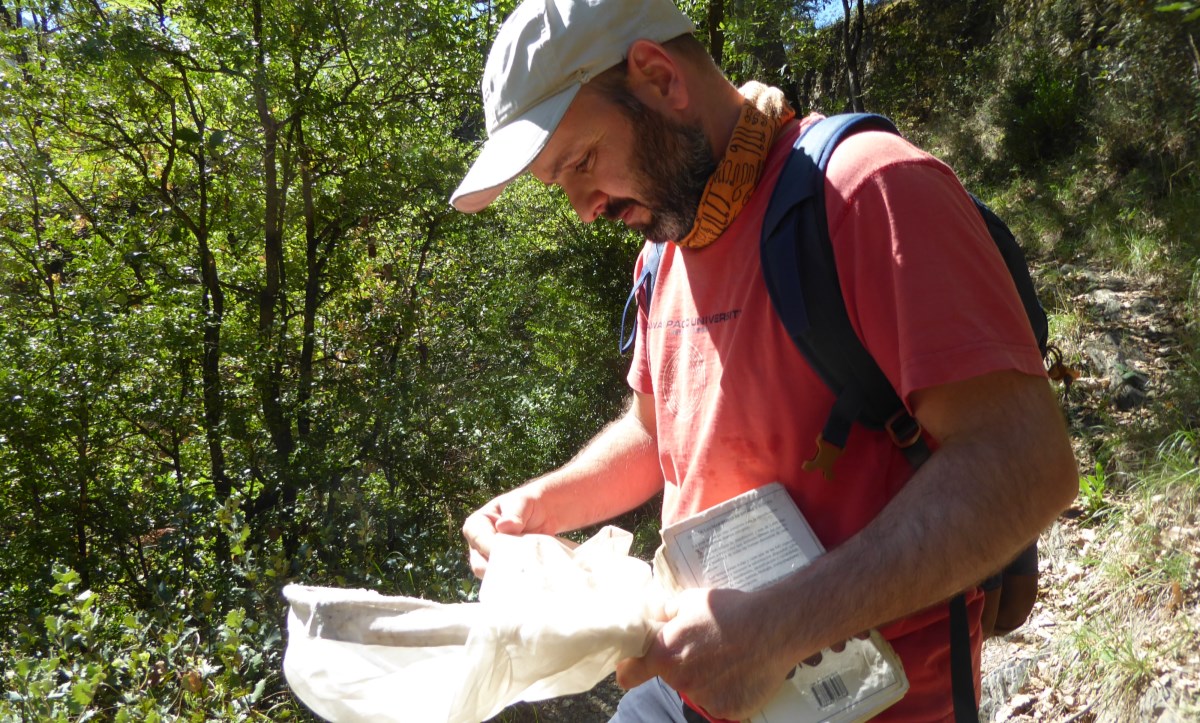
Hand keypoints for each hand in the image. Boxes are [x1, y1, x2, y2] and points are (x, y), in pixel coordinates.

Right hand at [461, 489, 551, 577]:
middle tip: (519, 568)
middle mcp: (478, 545)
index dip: (492, 548)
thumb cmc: (528, 504)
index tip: (511, 553)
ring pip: (492, 576)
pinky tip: (528, 578)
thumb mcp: (522, 502)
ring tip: (526, 573)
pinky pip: (504, 580)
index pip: (479, 540)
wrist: (544, 513)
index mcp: (476, 525)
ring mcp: (489, 560)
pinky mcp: (503, 569)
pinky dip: (516, 580)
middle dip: (499, 568)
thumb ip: (514, 513)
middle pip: (480, 564)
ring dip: (508, 576)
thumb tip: (503, 526)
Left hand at [615, 588, 797, 720]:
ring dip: (707, 678)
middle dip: (683, 664)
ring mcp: (706, 699)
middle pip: (672, 677)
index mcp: (665, 655)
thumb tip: (656, 619)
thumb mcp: (691, 600)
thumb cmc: (731, 610)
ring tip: (730, 657)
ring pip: (698, 690)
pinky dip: (728, 690)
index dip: (631, 668)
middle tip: (707, 646)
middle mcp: (681, 682)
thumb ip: (667, 614)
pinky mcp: (729, 711)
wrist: (775, 626)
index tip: (634, 666)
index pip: (629, 674)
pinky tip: (741, 671)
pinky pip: (720, 701)